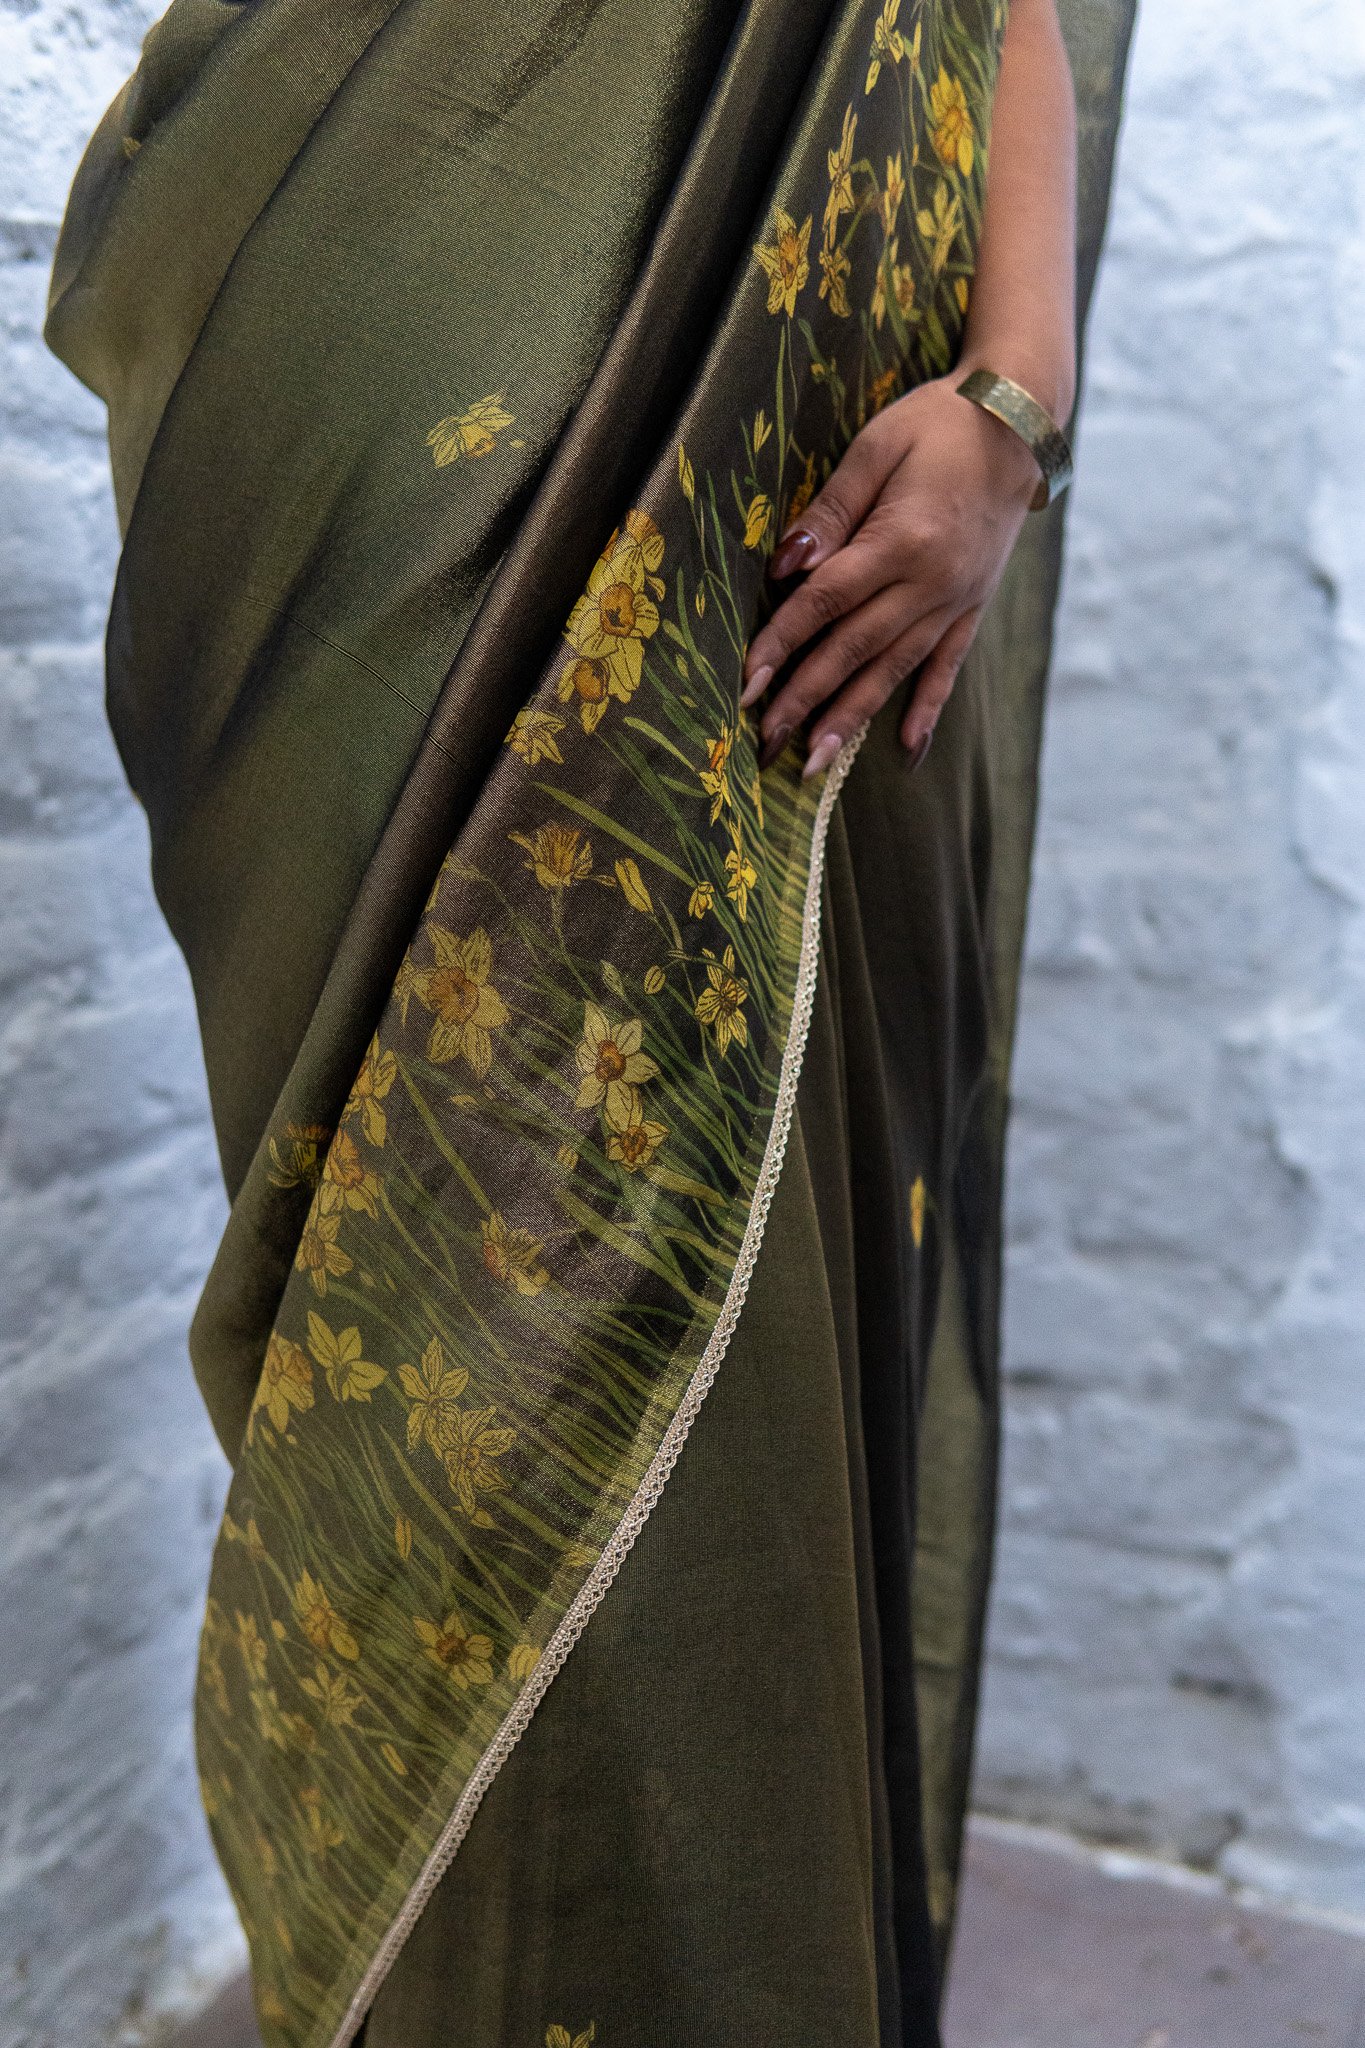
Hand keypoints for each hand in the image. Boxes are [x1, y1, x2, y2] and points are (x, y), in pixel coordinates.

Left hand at [740, 371, 1042, 777]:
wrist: (1020, 421)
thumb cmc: (937, 424)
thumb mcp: (877, 448)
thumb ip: (832, 511)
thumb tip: (787, 567)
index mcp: (903, 540)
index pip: (827, 602)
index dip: (783, 644)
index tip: (747, 684)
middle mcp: (932, 582)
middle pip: (855, 649)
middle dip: (806, 699)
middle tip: (767, 744)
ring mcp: (955, 600)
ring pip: (895, 670)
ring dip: (852, 718)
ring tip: (817, 763)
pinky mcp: (973, 606)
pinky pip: (947, 667)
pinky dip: (927, 711)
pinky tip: (907, 751)